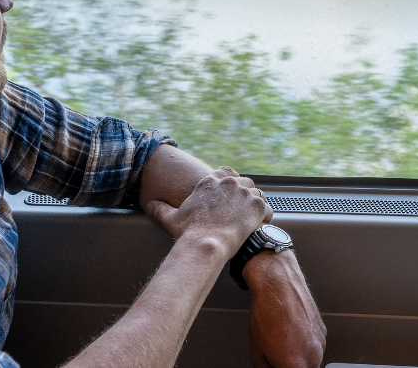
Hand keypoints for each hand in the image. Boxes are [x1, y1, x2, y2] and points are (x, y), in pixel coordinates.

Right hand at [144, 166, 272, 259]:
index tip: (231, 194)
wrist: (206, 244)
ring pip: (258, 193)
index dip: (231, 182)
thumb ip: (160, 208)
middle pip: (244, 182)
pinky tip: (259, 226)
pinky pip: (268, 209)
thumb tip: (149, 205)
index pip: (227, 172)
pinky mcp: (257, 206)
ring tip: (252, 219)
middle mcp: (229, 183)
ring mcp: (244, 193)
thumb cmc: (189, 233)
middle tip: (242, 210)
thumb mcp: (171, 217)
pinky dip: (265, 217)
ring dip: (256, 204)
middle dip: (245, 194)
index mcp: (210, 181)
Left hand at [243, 251, 325, 367]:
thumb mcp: (257, 351)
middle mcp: (313, 356)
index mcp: (295, 365)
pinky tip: (291, 329)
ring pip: (311, 359)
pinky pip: (315, 343)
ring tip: (283, 338)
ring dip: (300, 355)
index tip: (277, 363)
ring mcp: (321, 343)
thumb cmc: (267, 312)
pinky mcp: (323, 330)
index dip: (281, 367)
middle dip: (292, 364)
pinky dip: (305, 341)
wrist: (278, 282)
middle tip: (278, 354)